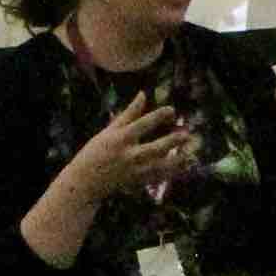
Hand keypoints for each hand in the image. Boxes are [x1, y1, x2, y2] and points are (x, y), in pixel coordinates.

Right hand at [62, 96, 194, 204]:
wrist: (85, 181)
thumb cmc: (96, 151)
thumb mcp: (110, 130)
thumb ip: (129, 113)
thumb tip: (143, 94)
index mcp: (120, 138)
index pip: (142, 124)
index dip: (158, 116)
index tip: (172, 109)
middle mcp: (128, 155)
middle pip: (154, 148)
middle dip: (171, 142)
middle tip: (187, 135)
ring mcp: (133, 171)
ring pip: (159, 167)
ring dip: (176, 161)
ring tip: (189, 154)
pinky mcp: (136, 182)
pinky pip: (158, 178)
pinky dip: (171, 173)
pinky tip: (182, 166)